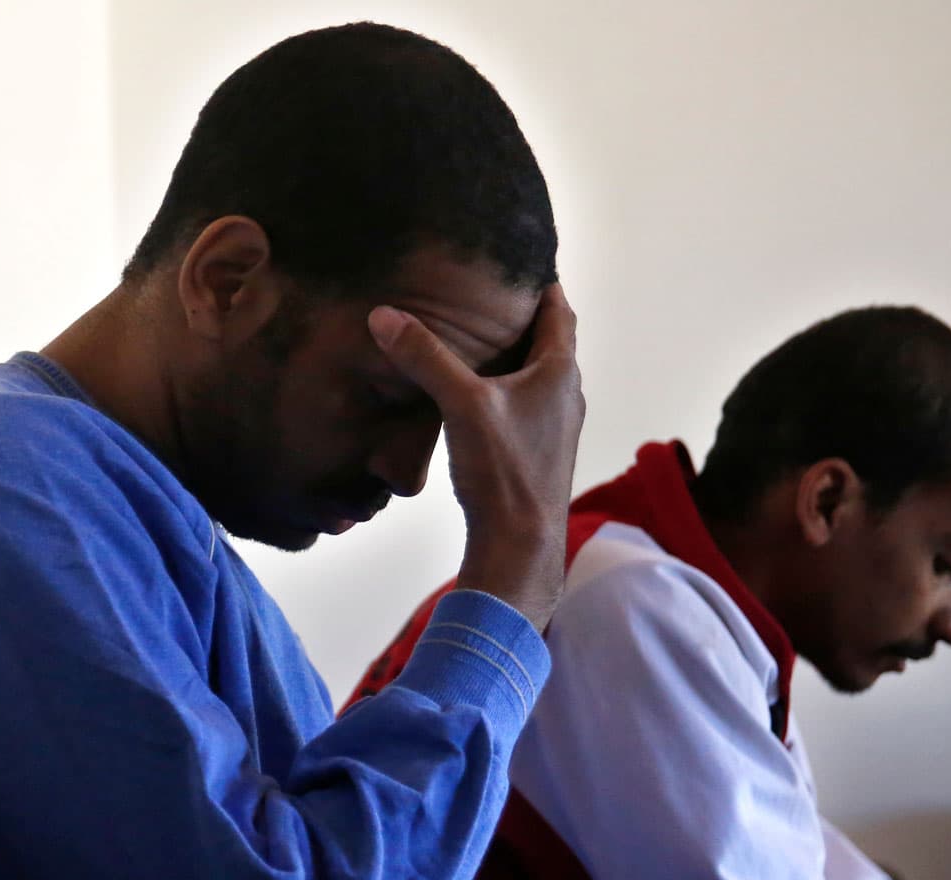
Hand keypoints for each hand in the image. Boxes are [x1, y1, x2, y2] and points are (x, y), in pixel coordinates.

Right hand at [369, 282, 583, 632]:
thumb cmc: (504, 472)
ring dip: (511, 359)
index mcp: (559, 372)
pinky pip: (523, 408)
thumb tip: (384, 316)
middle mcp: (566, 396)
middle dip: (520, 319)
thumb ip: (425, 359)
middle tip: (486, 296)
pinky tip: (472, 401)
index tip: (520, 261)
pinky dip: (502, 392)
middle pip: (548, 342)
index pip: (558, 310)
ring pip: (535, 378)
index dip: (540, 283)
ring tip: (475, 343)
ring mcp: (555, 428)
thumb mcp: (461, 406)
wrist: (520, 547)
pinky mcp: (538, 455)